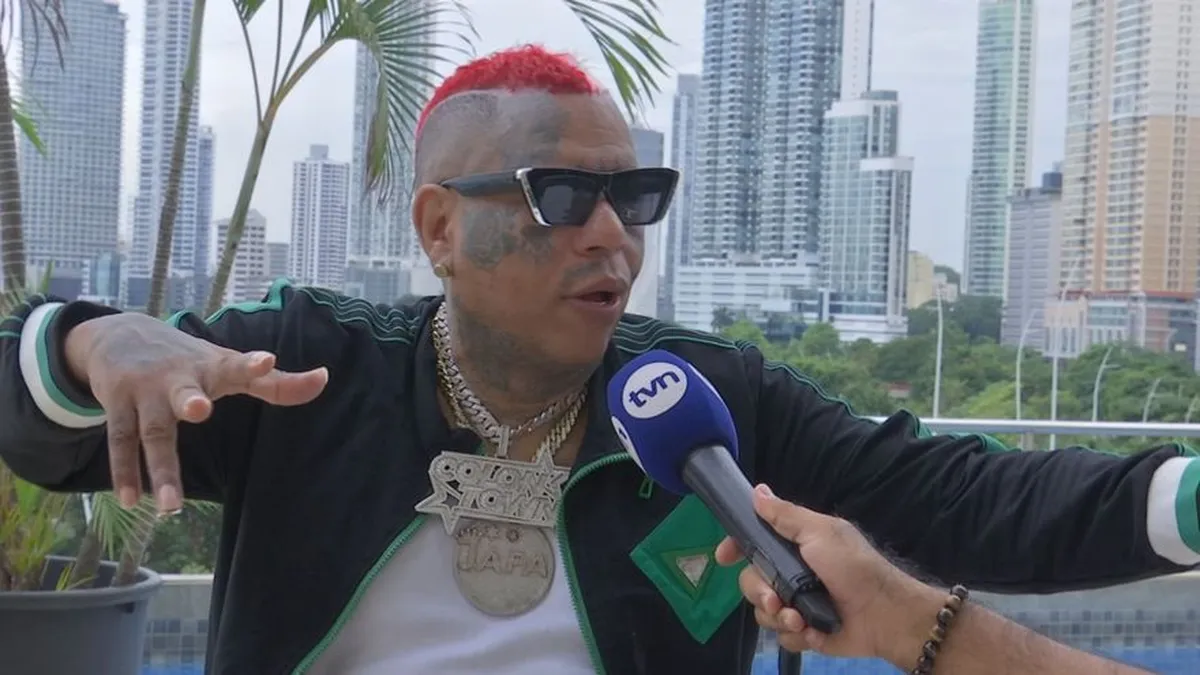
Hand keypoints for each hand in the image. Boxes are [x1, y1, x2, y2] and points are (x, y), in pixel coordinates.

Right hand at [65, 313, 328, 512]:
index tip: (267, 361)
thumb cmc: (189, 359)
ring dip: (160, 468)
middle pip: (184, 392)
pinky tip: (132, 502)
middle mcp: (177, 377)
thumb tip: (324, 379)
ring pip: (152, 431)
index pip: (237, 365)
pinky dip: (126, 471)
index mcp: (213, 367)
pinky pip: (121, 440)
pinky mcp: (116, 402)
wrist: (120, 334)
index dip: (253, 366)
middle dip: (191, 400)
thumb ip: (276, 383)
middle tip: (200, 410)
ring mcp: (144, 390)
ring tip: (171, 507)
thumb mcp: (229, 366)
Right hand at [715, 485, 929, 660]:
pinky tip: (813, 632)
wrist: (883, 614)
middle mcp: (791, 575)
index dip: (736, 548)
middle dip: (759, 592)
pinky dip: (796, 635)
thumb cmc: (854, 567)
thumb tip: (758, 491)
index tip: (724, 557)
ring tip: (800, 619)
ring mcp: (796, 604)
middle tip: (776, 599)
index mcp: (794, 547)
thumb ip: (786, 516)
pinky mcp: (804, 632)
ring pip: (763, 612)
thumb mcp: (820, 533)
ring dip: (779, 616)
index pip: (754, 544)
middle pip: (751, 582)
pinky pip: (782, 636)